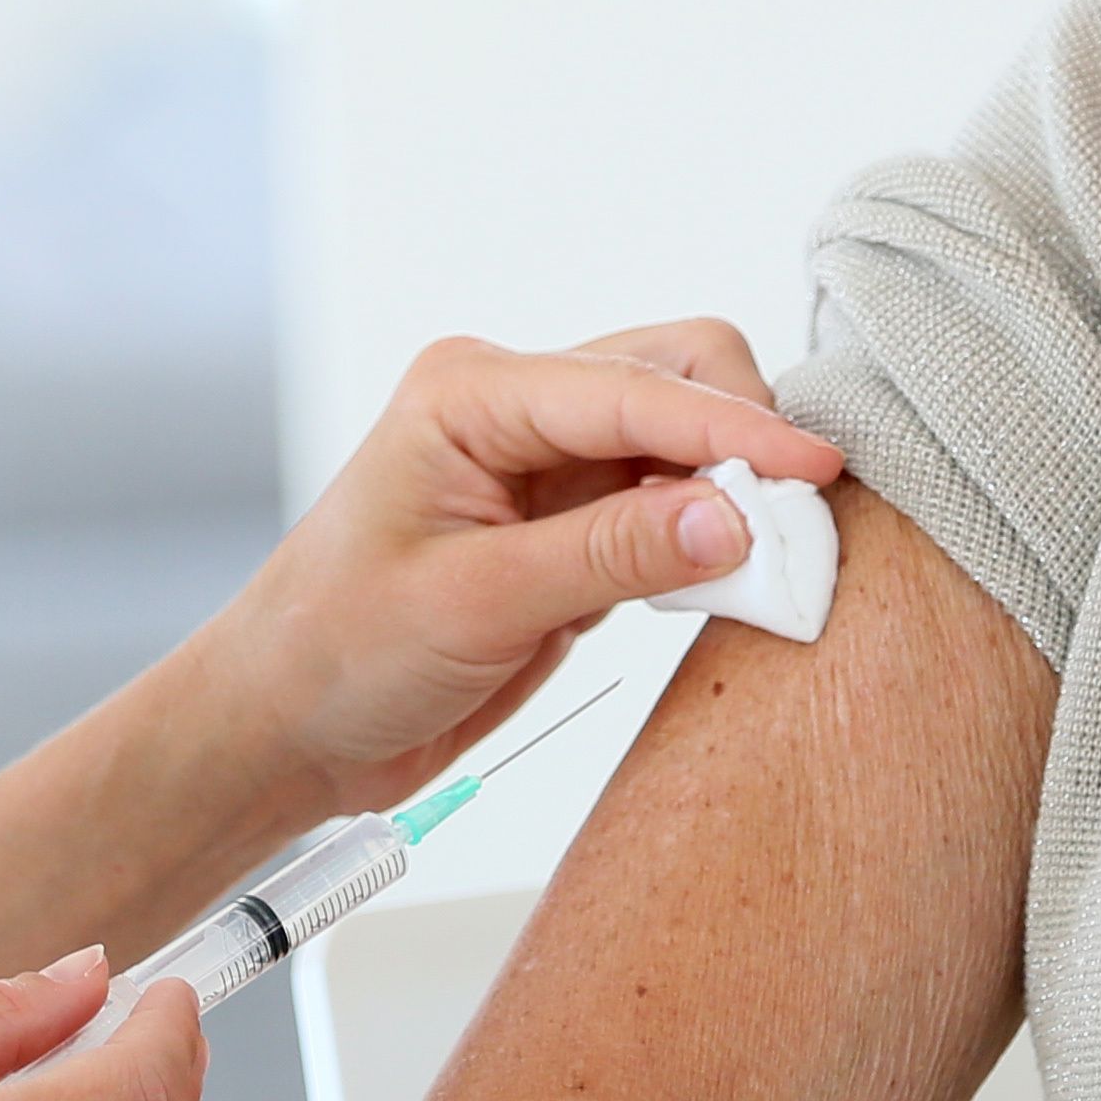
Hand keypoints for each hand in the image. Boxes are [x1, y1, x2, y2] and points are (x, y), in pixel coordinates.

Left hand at [205, 323, 849, 814]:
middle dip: (743, 438)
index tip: (813, 470)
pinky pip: (674, 502)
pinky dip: (716, 534)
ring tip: (774, 560)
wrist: (287, 726)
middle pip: (677, 374)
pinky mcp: (576, 522)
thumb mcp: (474, 605)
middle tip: (792, 528)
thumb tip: (733, 517)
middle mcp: (517, 407)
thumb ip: (608, 554)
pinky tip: (730, 581)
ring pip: (685, 434)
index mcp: (472, 393)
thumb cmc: (336, 651)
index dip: (732, 427)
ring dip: (736, 487)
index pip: (632, 388)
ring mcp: (550, 462)